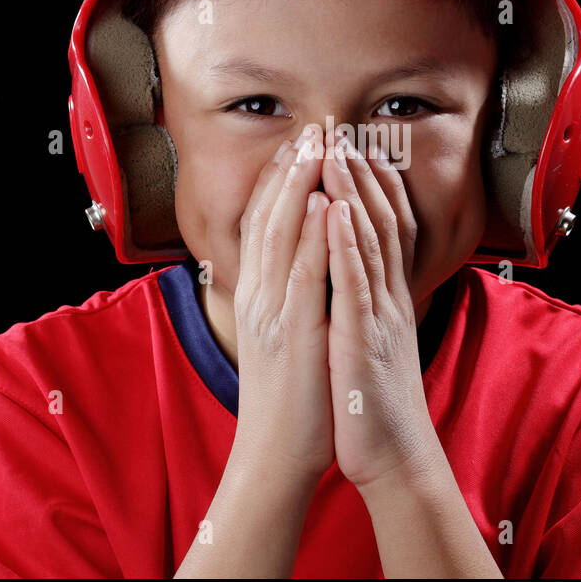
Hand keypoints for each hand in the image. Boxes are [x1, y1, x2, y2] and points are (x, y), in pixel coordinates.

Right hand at [230, 123, 334, 484]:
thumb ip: (285, 294)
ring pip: (282, 238)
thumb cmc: (289, 395)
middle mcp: (258, 296)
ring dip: (298, 188)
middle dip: (290, 170)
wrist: (275, 453)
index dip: (280, 180)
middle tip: (310, 128)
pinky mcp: (294, 335)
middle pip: (269, 219)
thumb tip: (298, 261)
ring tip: (316, 147)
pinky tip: (322, 206)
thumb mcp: (280, 335)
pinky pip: (302, 278)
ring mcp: (273, 313)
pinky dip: (311, 238)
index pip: (264, 225)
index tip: (299, 143)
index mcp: (257, 295)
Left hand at [321, 129, 437, 490]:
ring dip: (355, 194)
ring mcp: (379, 316)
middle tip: (343, 129)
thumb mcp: (372, 340)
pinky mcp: (363, 340)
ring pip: (369, 243)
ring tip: (338, 151)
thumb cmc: (374, 401)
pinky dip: (347, 245)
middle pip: (381, 222)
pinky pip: (355, 285)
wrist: (393, 455)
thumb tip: (355, 274)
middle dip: (361, 173)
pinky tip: (337, 212)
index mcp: (386, 298)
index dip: (371, 184)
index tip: (354, 144)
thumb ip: (367, 303)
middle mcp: (388, 298)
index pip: (384, 227)